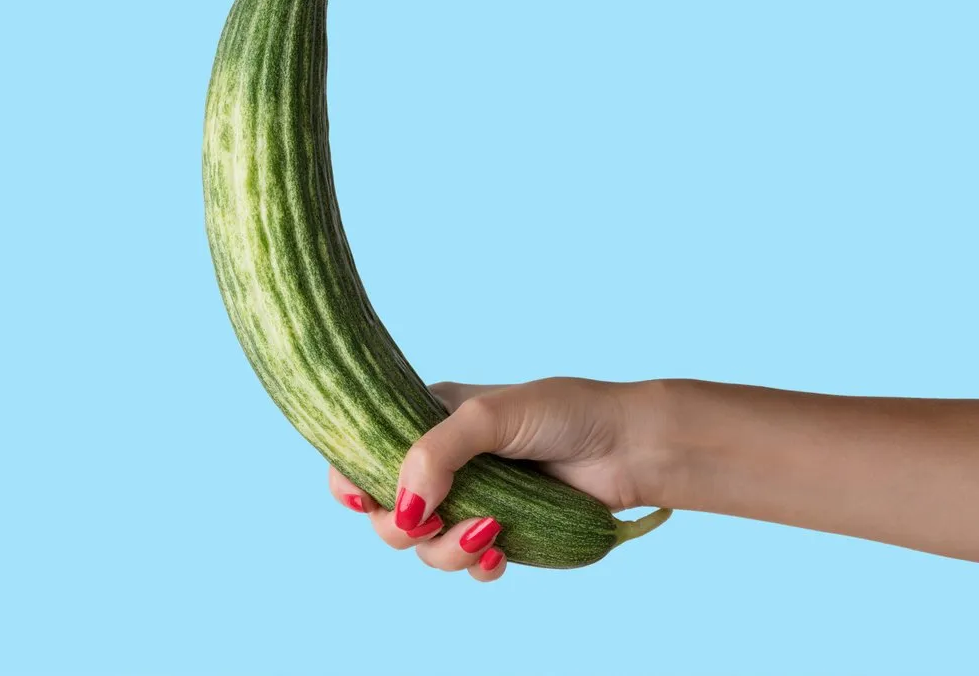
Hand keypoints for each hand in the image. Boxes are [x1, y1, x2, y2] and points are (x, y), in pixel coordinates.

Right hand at [327, 377, 669, 581]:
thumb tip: (403, 507)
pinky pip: (469, 565)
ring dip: (447, 550)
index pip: (364, 451)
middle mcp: (443, 462)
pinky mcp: (501, 532)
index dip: (349, 478)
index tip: (358, 497)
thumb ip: (435, 454)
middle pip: (386, 512)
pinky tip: (502, 552)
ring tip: (490, 534)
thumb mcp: (490, 416)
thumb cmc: (564, 413)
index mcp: (428, 420)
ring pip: (425, 547)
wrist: (629, 447)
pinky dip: (478, 566)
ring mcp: (471, 499)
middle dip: (400, 527)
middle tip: (430, 522)